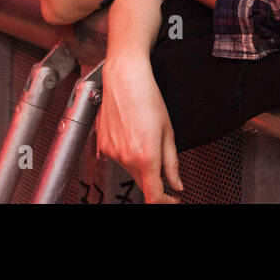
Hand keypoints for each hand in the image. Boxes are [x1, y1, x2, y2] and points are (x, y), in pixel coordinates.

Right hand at [97, 55, 181, 202]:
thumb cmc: (147, 97)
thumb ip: (172, 163)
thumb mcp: (167, 131)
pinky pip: (118, 157)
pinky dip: (127, 152)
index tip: (173, 198)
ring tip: (144, 133)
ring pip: (130, 169)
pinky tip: (131, 131)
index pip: (154, 196)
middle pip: (142, 183)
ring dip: (140, 162)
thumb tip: (177, 185)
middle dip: (154, 178)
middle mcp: (125, 158)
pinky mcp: (102, 144)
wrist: (124, 77)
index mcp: (145, 157)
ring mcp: (111, 152)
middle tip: (162, 158)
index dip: (166, 202)